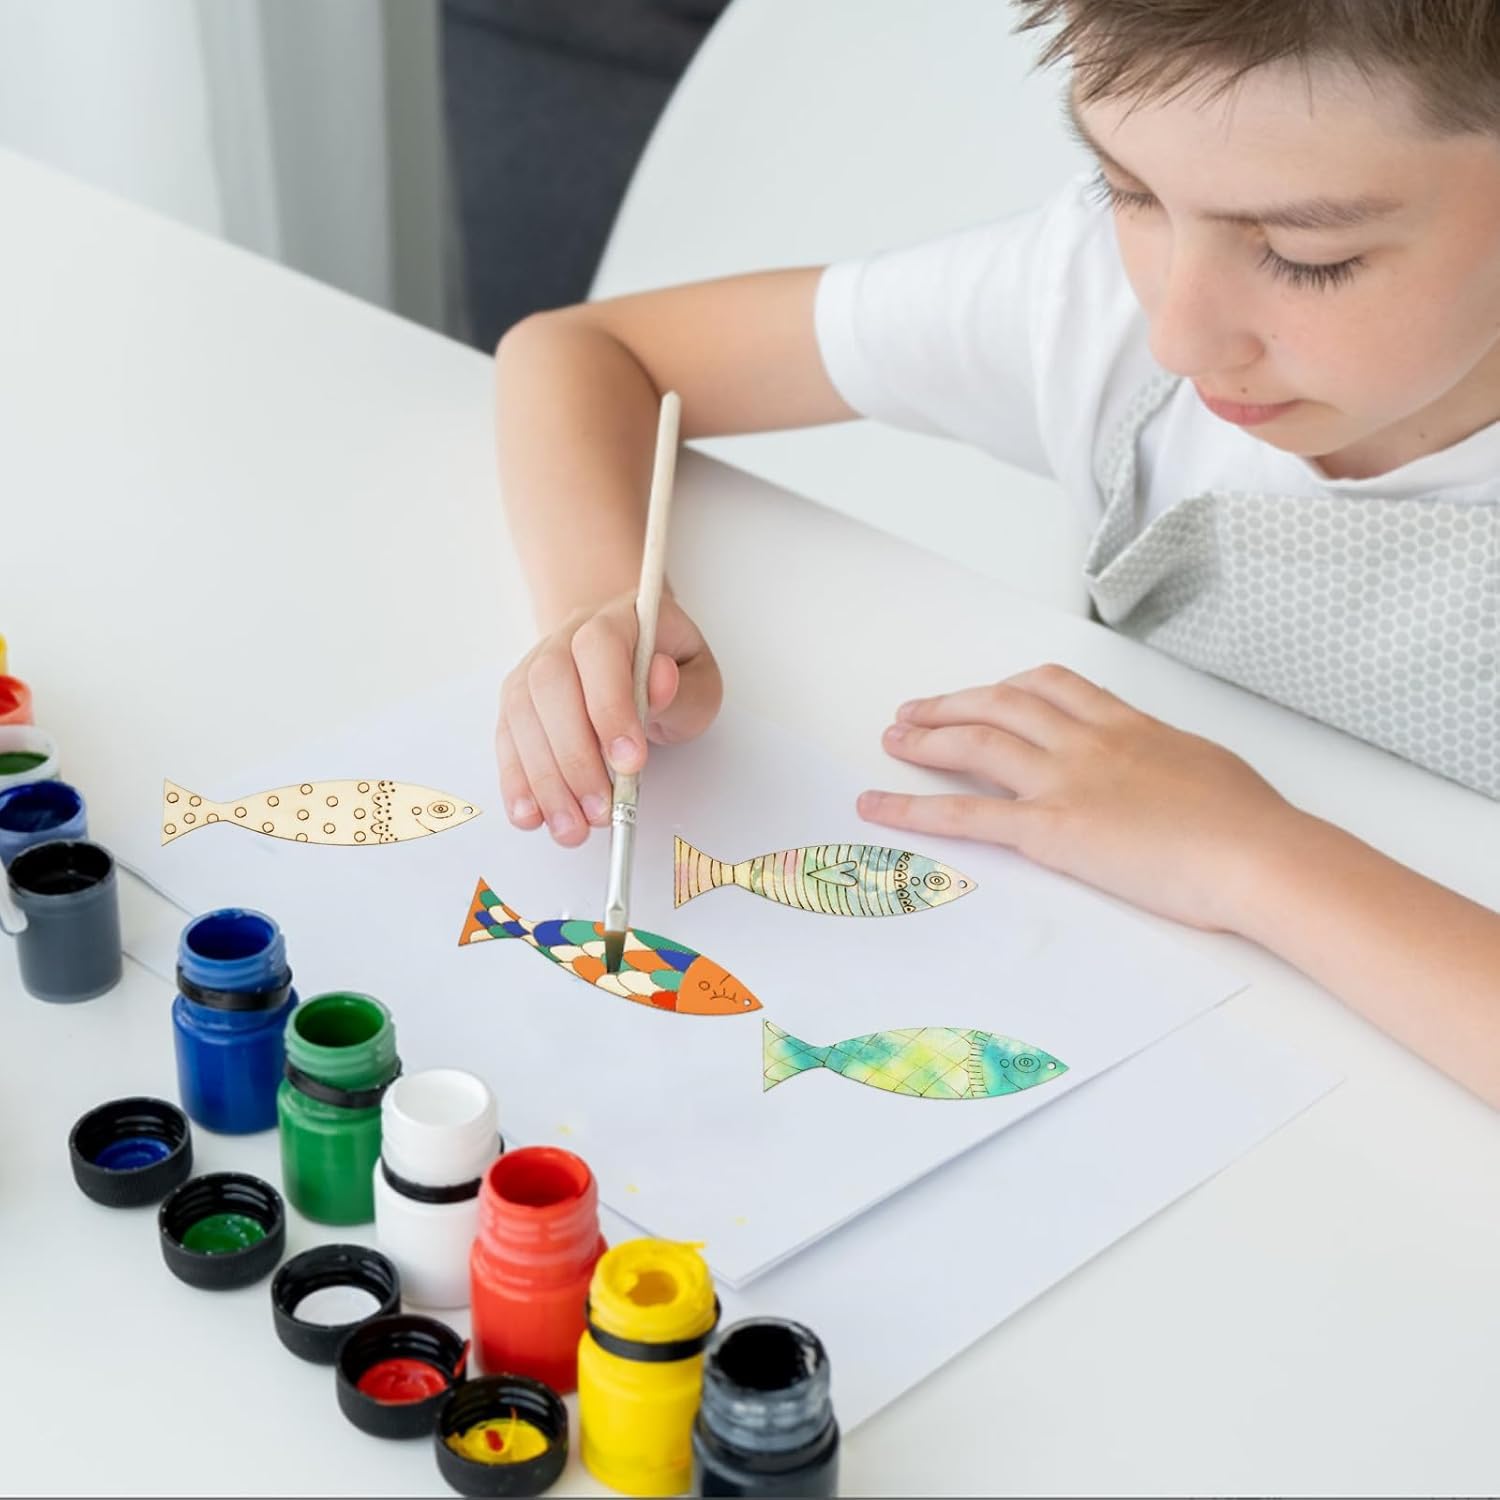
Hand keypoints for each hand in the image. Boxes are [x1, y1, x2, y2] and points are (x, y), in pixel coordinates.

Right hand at [497, 593, 721, 844]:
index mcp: (617, 619)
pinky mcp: (517, 704)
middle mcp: (565, 638)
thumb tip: (660, 682)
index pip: (601, 650)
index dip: (610, 707)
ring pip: (523, 717)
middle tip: (601, 811)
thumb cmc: (669, 670)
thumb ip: (684, 687)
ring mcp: (534, 668)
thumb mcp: (698, 677)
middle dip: (575, 757)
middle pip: (551, 686)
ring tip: (571, 828)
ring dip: (544, 780)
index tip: (631, 762)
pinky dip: (517, 782)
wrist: (632, 654)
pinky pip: (507, 741)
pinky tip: (532, 816)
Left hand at [857, 664, 1299, 931]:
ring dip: (926, 739)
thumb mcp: (1206, 767)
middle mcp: (1088, 741)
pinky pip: (968, 815)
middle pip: (1001, 705)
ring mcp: (1066, 781)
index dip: (1008, 688)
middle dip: (952, 705)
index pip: (1053, 687)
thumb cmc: (1250, 822)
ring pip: (977, 744)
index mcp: (1127, 725)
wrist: (1259, 853)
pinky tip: (878, 807)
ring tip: (892, 740)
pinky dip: (912, 810)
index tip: (986, 694)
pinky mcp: (1052, 829)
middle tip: (915, 712)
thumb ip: (1167, 759)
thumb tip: (1161, 766)